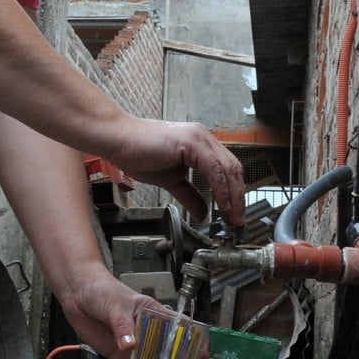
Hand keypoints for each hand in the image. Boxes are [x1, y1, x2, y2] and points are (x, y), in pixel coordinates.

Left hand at [56, 275, 207, 358]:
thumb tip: (130, 345)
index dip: (193, 340)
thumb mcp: (116, 305)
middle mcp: (148, 331)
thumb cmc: (102, 291)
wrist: (77, 295)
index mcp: (154, 313)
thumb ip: (123, 326)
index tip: (202, 353)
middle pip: (170, 350)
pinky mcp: (120, 355)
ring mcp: (135, 345)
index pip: (180, 327)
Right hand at [108, 118, 245, 225]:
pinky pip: (214, 169)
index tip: (234, 215)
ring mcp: (200, 138)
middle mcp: (205, 138)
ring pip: (228, 169)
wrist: (118, 140)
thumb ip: (190, 196)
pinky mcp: (192, 142)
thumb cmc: (139, 154)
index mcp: (202, 145)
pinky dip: (221, 189)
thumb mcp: (171, 181)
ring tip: (233, 218)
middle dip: (239, 198)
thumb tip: (202, 214)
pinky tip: (221, 205)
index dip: (235, 193)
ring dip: (233, 196)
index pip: (228, 169)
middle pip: (234, 169)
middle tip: (238, 221)